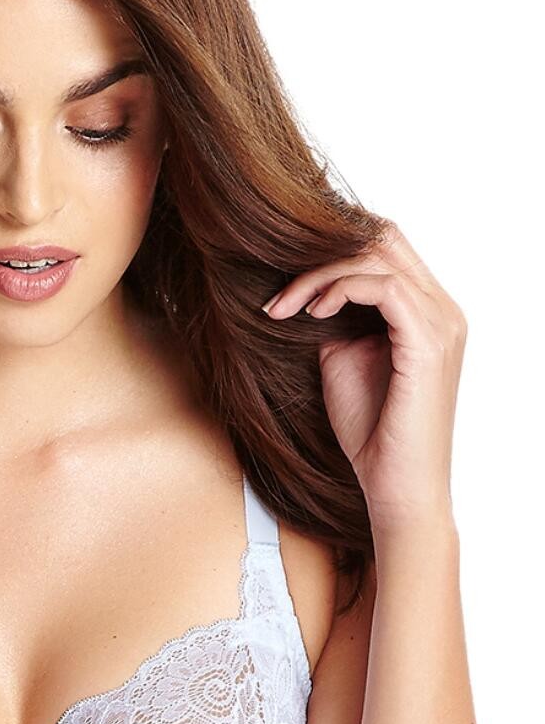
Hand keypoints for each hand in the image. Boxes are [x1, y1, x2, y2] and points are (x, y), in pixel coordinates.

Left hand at [262, 221, 465, 532]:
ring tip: (287, 305)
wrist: (395, 486)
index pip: (385, 246)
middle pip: (385, 237)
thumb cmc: (372, 432)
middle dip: (323, 252)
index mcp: (427, 311)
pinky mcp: (428, 342)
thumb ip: (336, 320)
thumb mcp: (342, 360)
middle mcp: (443, 309)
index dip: (331, 251)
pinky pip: (384, 286)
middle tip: (281, 289)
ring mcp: (441, 323)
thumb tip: (306, 290)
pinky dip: (340, 288)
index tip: (284, 286)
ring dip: (321, 273)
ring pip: (380, 255)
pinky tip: (312, 311)